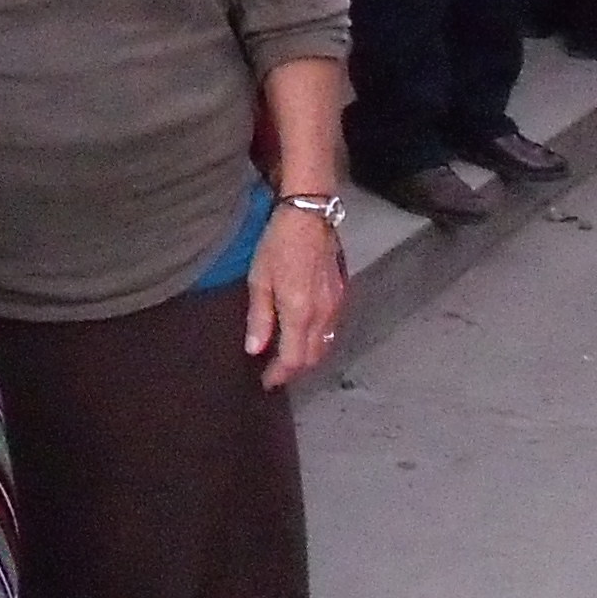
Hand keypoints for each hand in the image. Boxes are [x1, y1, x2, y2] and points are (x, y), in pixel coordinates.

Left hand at [247, 208, 345, 387]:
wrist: (310, 215)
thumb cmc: (278, 244)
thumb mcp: (259, 279)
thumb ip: (260, 318)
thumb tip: (255, 350)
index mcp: (300, 313)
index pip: (293, 359)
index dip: (280, 374)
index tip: (266, 381)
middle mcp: (323, 315)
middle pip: (313, 358)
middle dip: (294, 370)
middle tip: (275, 373)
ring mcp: (336, 306)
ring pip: (325, 346)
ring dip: (307, 357)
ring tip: (287, 358)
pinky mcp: (341, 296)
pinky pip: (331, 331)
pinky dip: (318, 342)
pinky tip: (304, 336)